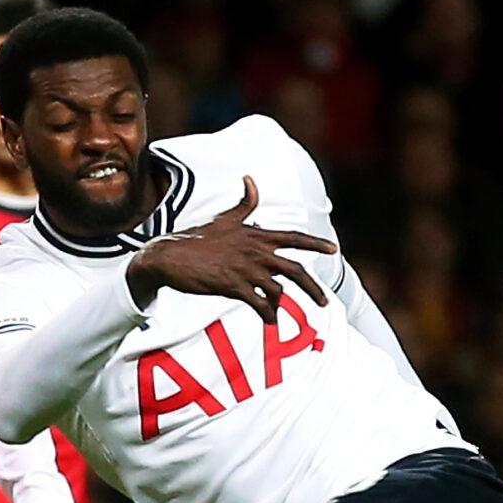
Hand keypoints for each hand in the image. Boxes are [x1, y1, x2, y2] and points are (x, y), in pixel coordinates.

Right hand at [126, 177, 335, 322]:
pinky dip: (267, 316)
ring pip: (278, 291)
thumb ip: (244, 203)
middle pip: (294, 270)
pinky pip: (260, 304)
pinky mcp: (233, 287)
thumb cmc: (196, 239)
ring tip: (276, 315)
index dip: (315, 243)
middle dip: (312, 287)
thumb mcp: (224, 219)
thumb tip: (251, 180)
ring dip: (281, 306)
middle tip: (323, 301)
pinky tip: (268, 322)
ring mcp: (245, 270)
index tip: (333, 249)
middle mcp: (255, 251)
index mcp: (255, 235)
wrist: (169, 257)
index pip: (293, 238)